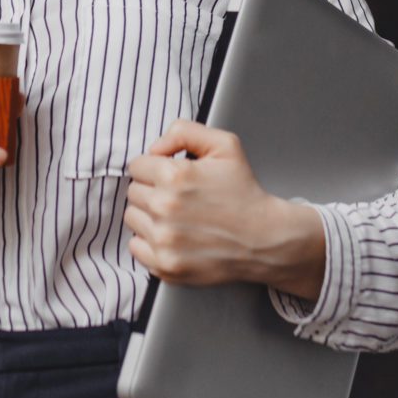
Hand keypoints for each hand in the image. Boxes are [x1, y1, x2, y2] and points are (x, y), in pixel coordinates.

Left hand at [123, 118, 286, 287]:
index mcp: (174, 176)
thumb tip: (154, 148)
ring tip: (178, 217)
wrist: (264, 238)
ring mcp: (163, 240)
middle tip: (180, 197)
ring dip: (149, 215)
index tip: (172, 177)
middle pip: (133, 192)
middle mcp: (164, 207)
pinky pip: (135, 246)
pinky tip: (174, 236)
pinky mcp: (164, 265)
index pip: (137, 166)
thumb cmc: (244, 192)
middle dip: (152, 190)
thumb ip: (183, 132)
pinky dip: (150, 241)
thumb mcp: (224, 145)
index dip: (156, 168)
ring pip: (132, 218)